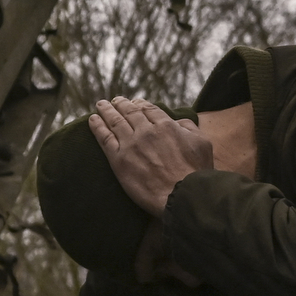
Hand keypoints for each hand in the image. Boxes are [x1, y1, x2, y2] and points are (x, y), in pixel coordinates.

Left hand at [86, 96, 214, 215]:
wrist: (182, 195)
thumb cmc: (196, 172)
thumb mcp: (202, 143)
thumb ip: (188, 127)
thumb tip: (177, 122)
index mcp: (166, 126)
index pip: (149, 109)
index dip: (140, 104)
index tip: (134, 102)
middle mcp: (146, 132)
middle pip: (129, 112)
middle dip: (121, 104)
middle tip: (114, 100)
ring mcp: (131, 145)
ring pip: (115, 122)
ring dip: (106, 111)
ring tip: (100, 105)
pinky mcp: (119, 160)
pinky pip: (104, 138)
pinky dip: (97, 127)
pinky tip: (92, 120)